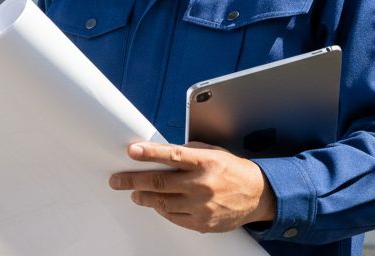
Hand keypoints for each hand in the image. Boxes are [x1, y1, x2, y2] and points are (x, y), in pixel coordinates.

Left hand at [108, 142, 275, 232]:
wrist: (257, 195)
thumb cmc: (231, 169)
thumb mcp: (211, 152)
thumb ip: (186, 153)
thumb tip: (157, 153)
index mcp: (204, 161)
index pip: (172, 155)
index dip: (149, 153)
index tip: (132, 151)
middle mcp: (202, 184)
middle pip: (159, 182)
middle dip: (133, 181)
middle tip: (117, 180)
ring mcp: (202, 205)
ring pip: (163, 202)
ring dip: (144, 197)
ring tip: (134, 193)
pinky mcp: (202, 222)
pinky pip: (174, 217)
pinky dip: (162, 210)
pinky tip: (155, 204)